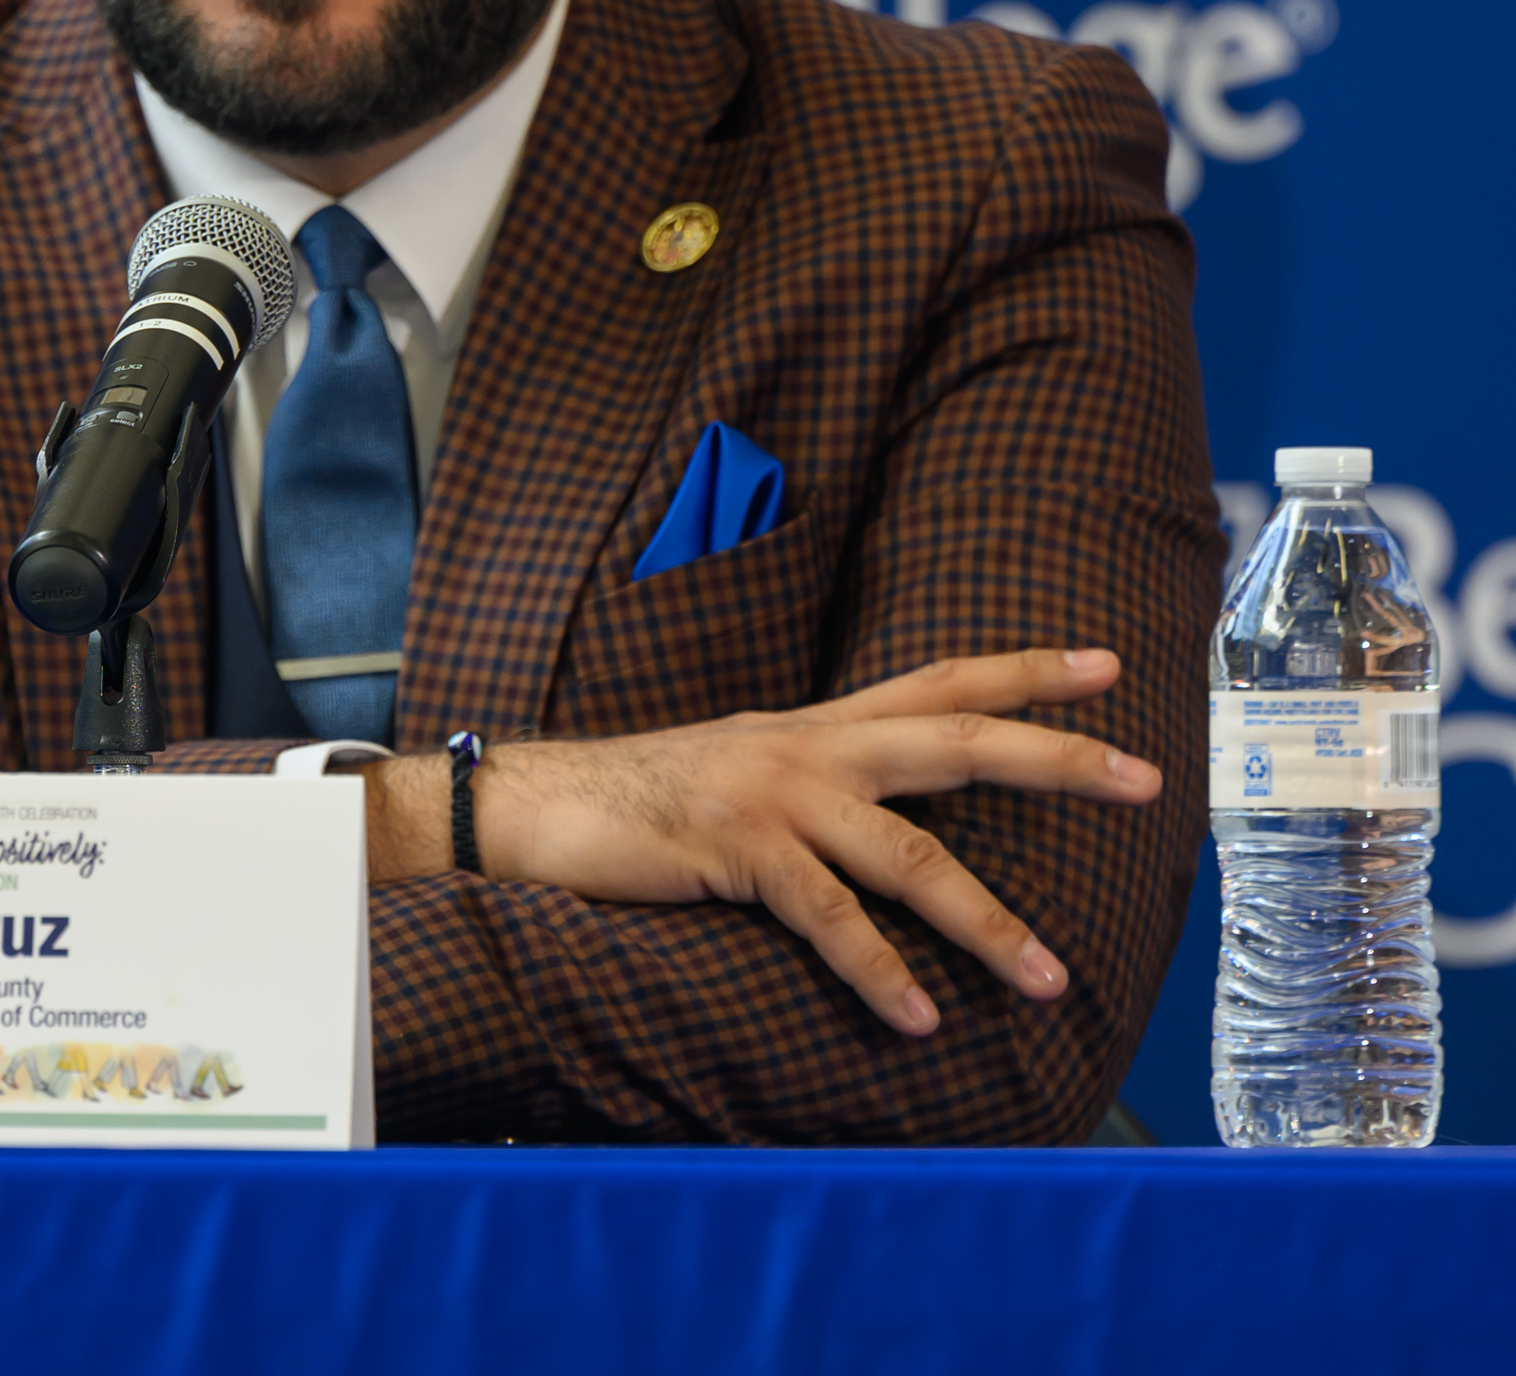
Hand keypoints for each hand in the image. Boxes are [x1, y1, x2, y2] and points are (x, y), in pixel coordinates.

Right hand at [369, 647, 1158, 1038]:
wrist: (538, 802)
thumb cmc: (645, 799)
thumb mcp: (745, 773)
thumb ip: (818, 784)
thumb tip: (886, 818)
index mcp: (817, 725)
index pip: (938, 681)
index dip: (1022, 670)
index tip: (1105, 665)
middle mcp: (809, 746)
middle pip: (955, 738)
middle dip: (1054, 756)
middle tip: (1143, 775)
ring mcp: (775, 794)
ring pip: (910, 851)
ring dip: (987, 920)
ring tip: (1049, 978)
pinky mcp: (737, 849)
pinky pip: (828, 917)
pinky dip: (879, 971)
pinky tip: (920, 1016)